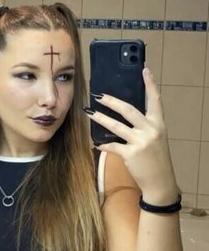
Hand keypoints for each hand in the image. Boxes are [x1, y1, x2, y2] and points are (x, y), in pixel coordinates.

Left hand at [86, 68, 178, 202]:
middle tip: (98, 96)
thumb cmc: (156, 158)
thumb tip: (125, 114)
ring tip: (90, 113)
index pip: (155, 100)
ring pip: (116, 126)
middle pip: (129, 110)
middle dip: (112, 101)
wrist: (160, 181)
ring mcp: (141, 142)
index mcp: (158, 124)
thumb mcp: (156, 138)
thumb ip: (144, 126)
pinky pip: (112, 146)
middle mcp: (151, 130)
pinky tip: (96, 143)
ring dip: (101, 118)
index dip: (150, 84)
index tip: (144, 70)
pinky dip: (103, 144)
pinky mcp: (131, 154)